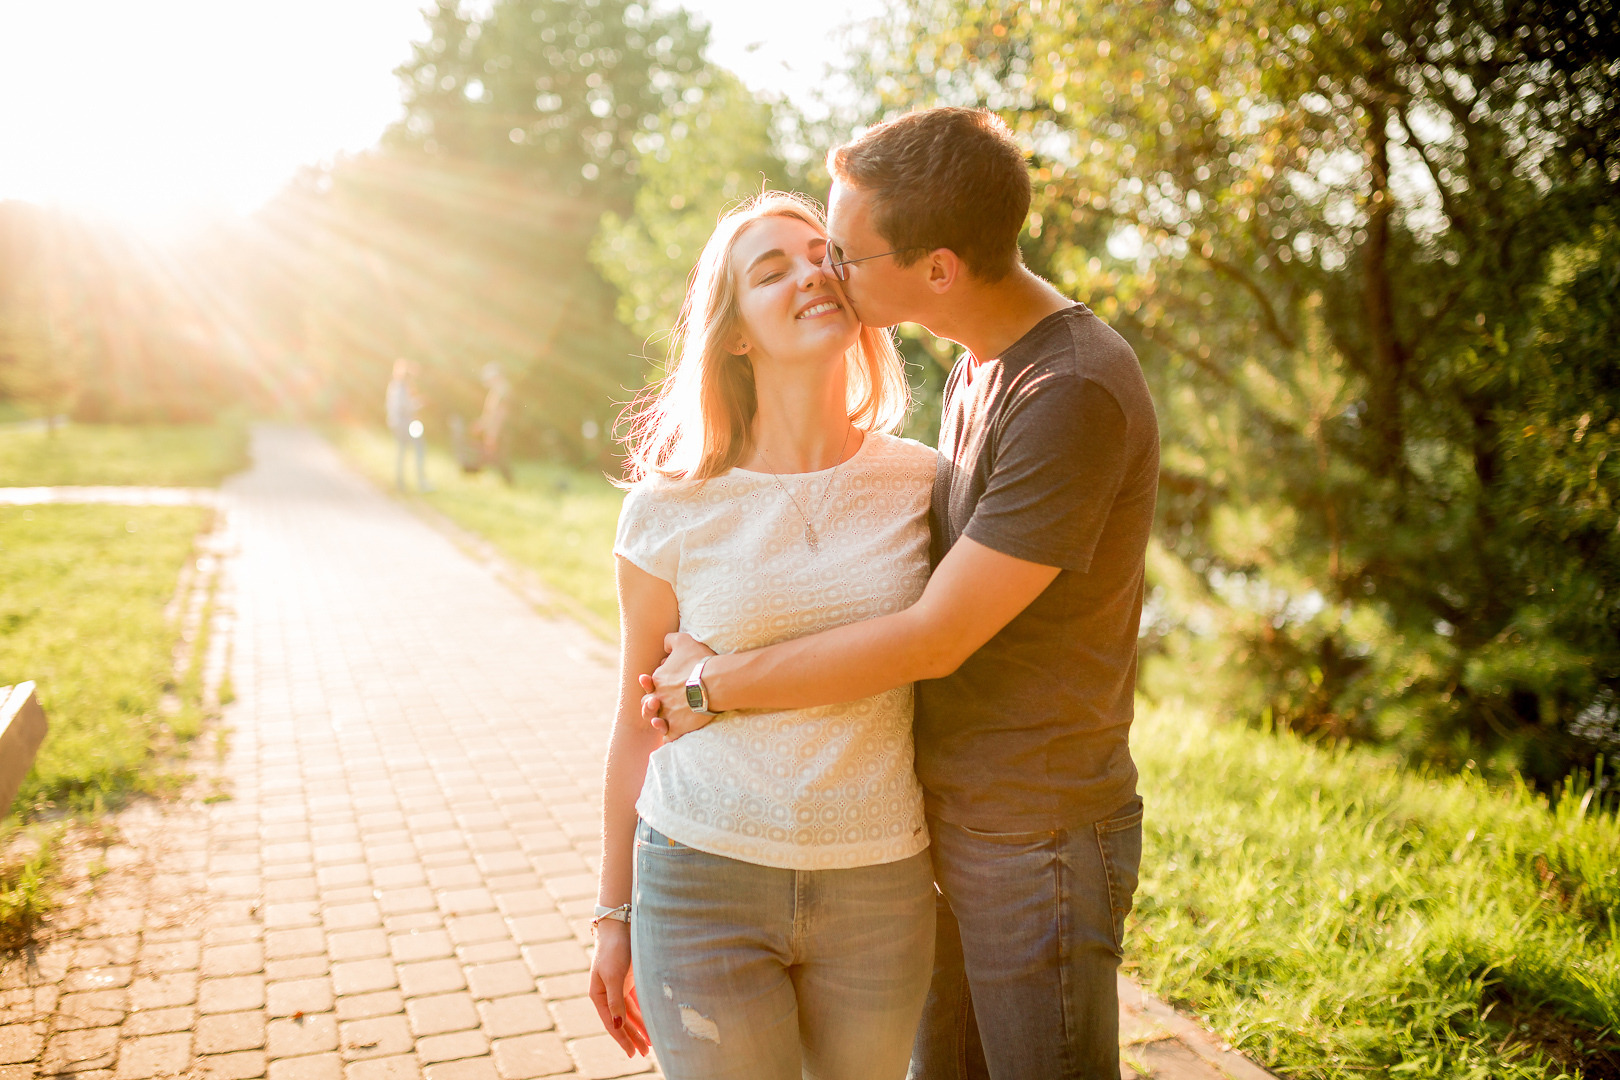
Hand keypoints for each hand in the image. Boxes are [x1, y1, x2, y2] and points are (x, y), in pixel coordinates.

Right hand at [588, 923, 648, 1056]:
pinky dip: (644, 1013)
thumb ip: (616, 1001)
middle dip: (632, 1037)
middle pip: (621, 1021)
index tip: (632, 1054)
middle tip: (644, 1053)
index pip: (612, 1023)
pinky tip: (652, 1023)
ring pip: (630, 1013)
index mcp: (599, 995)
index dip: (622, 1039)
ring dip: (640, 1027)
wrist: (620, 925)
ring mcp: (619, 987)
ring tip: (650, 1044)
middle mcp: (608, 994)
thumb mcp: (614, 976)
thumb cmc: (613, 950)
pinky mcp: (630, 979)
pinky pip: (637, 1002)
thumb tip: (619, 1024)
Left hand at [640, 633, 718, 739]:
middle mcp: (659, 698)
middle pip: (648, 704)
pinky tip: (674, 734)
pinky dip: (670, 736)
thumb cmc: (700, 661)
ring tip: (660, 721)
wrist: (715, 682)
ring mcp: (668, 714)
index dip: (654, 683)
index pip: (650, 683)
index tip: (665, 682)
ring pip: (656, 722)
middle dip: (651, 704)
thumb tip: (664, 644)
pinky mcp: (678, 727)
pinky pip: (669, 736)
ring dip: (657, 721)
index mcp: (658, 680)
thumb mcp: (683, 640)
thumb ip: (670, 640)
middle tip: (658, 702)